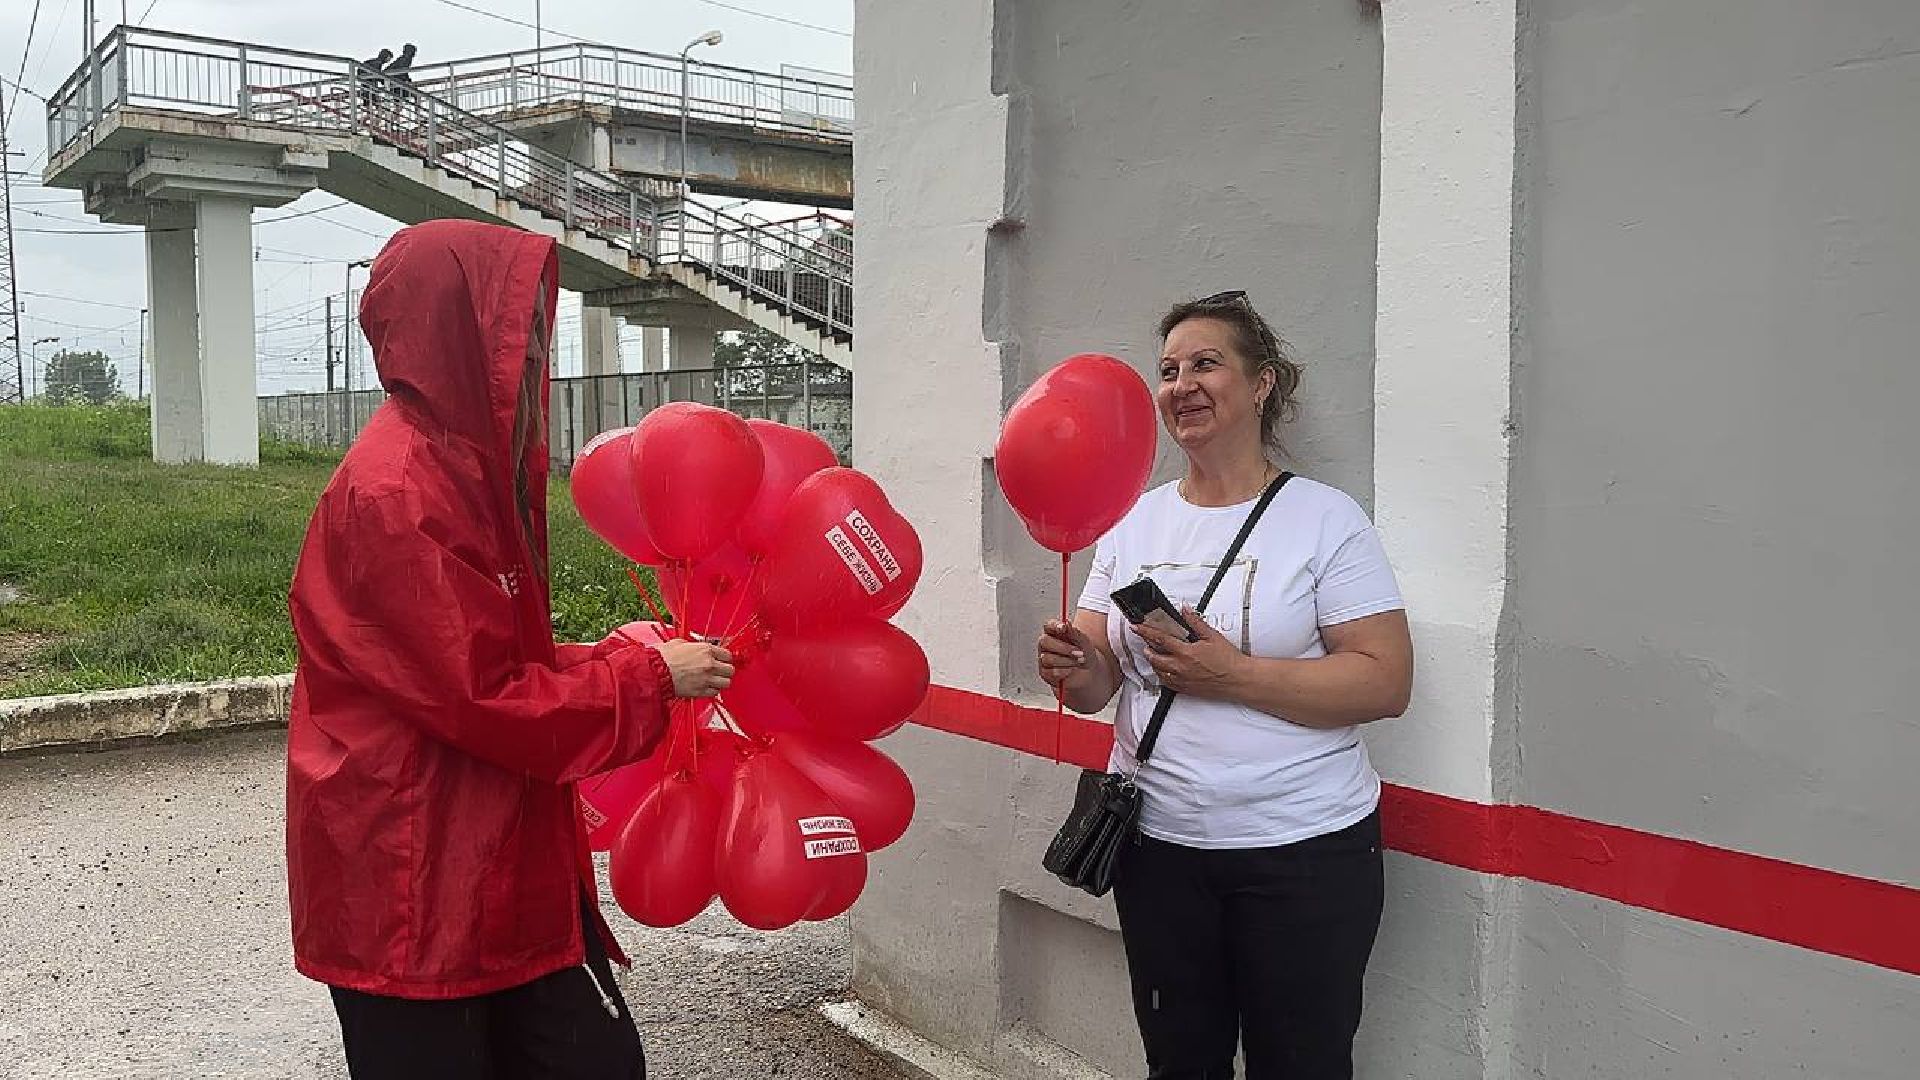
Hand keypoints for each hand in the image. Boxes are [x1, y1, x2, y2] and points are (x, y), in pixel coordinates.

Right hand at [654, 638, 733, 697]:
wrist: (655, 672)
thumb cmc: (664, 657)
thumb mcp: (679, 643)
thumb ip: (692, 645)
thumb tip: (694, 646)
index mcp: (706, 650)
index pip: (728, 655)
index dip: (725, 659)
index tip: (722, 661)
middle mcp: (709, 664)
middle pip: (730, 670)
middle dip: (725, 671)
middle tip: (719, 671)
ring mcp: (706, 679)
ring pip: (726, 683)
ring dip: (721, 682)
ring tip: (713, 680)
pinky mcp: (701, 691)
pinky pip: (715, 692)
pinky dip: (712, 691)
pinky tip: (706, 687)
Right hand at [1036, 619, 1095, 691]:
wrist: (1089, 671)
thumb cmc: (1083, 652)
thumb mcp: (1083, 641)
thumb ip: (1074, 632)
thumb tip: (1066, 623)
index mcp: (1053, 632)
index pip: (1048, 626)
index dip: (1054, 626)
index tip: (1064, 627)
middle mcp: (1046, 644)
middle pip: (1044, 641)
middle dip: (1064, 647)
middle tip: (1079, 652)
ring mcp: (1043, 658)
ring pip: (1047, 658)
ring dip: (1066, 661)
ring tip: (1079, 662)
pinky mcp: (1044, 673)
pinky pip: (1049, 672)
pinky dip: (1063, 672)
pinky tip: (1071, 670)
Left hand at [1129, 607, 1245, 695]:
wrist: (1238, 680)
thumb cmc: (1228, 660)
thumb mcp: (1212, 636)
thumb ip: (1195, 622)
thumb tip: (1185, 610)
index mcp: (1186, 652)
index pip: (1160, 639)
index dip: (1145, 632)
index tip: (1136, 627)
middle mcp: (1181, 667)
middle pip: (1155, 658)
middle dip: (1147, 649)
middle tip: (1146, 643)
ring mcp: (1182, 680)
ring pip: (1159, 672)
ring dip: (1154, 663)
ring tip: (1153, 656)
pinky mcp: (1186, 689)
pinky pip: (1167, 683)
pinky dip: (1162, 676)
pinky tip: (1165, 671)